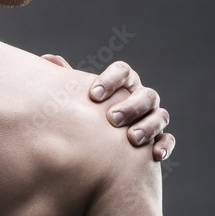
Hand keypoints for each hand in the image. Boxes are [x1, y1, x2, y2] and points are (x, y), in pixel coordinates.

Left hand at [41, 55, 173, 161]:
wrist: (98, 153)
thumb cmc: (86, 119)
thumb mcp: (77, 102)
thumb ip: (67, 82)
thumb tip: (47, 59)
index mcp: (123, 84)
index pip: (124, 72)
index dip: (111, 80)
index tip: (94, 95)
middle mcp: (141, 98)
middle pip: (146, 94)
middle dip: (132, 105)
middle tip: (113, 118)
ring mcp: (152, 118)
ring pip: (160, 116)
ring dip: (148, 125)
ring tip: (132, 138)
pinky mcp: (158, 140)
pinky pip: (168, 140)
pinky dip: (164, 145)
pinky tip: (155, 156)